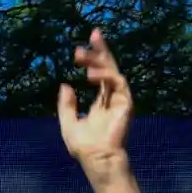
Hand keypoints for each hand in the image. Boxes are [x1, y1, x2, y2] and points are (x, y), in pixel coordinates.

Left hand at [58, 29, 131, 173]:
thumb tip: (65, 85)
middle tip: (93, 33)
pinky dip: (105, 75)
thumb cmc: (84, 147)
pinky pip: (118, 82)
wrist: (97, 159)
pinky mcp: (126, 104)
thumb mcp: (68, 123)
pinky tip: (89, 74)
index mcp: (101, 103)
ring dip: (98, 60)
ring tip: (80, 56)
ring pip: (113, 71)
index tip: (84, 45)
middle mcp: (112, 99)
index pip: (100, 74)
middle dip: (102, 50)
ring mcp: (120, 101)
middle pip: (109, 68)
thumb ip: (66, 105)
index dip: (95, 58)